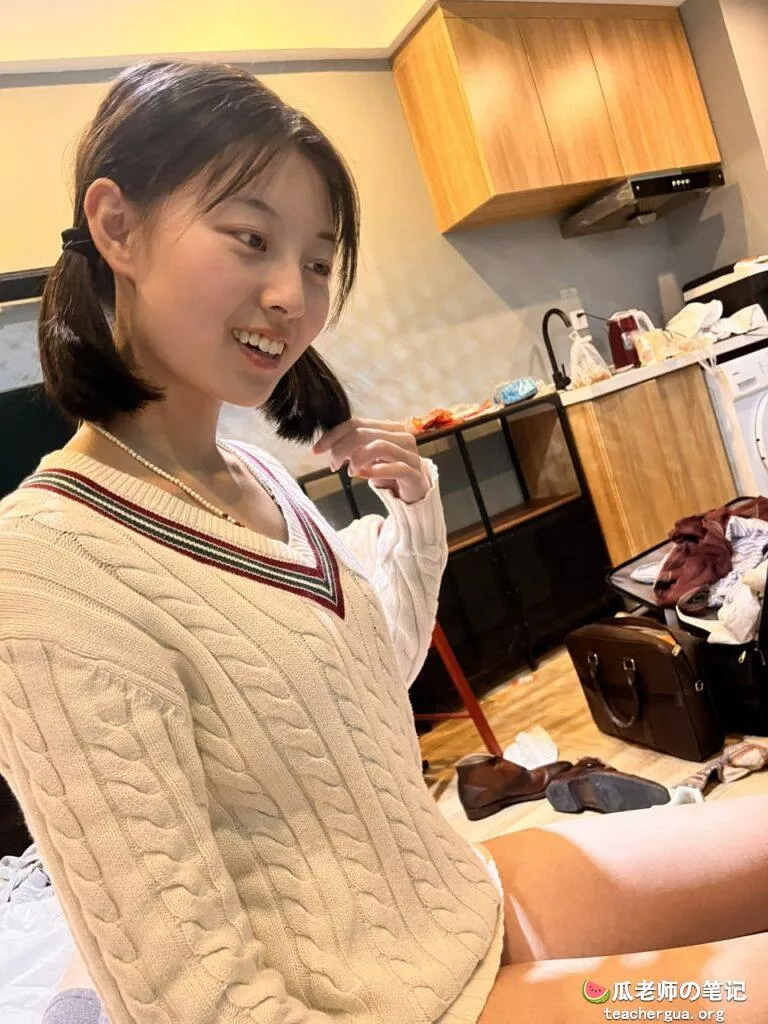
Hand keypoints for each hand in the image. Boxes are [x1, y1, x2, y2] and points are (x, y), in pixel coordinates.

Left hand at [312, 417, 429, 503]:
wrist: (414, 494)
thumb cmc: (389, 473)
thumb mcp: (369, 458)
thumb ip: (353, 447)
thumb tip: (329, 445)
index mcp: (390, 428)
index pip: (356, 423)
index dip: (333, 436)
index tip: (316, 450)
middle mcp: (402, 436)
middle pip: (363, 433)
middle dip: (341, 449)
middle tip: (333, 465)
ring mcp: (410, 454)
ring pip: (378, 446)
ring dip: (357, 459)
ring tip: (350, 472)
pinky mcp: (414, 472)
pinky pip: (393, 467)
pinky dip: (375, 471)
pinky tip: (364, 476)